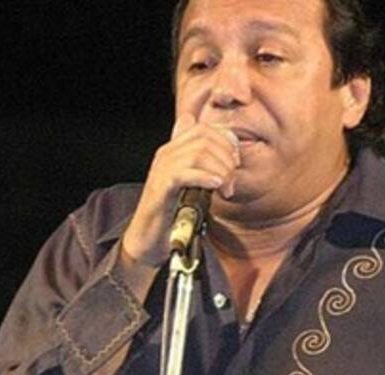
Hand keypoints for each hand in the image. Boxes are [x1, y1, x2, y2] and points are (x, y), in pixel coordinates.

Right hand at [121, 113, 239, 266]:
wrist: (149, 236)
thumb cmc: (174, 212)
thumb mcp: (196, 184)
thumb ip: (209, 166)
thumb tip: (231, 152)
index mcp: (174, 150)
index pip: (204, 129)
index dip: (226, 141)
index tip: (235, 163)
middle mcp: (167, 154)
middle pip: (204, 138)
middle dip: (226, 158)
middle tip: (231, 182)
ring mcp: (162, 169)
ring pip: (198, 153)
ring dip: (220, 171)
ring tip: (226, 190)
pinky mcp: (160, 187)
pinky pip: (184, 173)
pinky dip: (205, 177)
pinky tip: (216, 186)